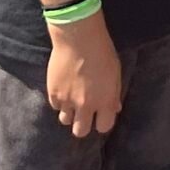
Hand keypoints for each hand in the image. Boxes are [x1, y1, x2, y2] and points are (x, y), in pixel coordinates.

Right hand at [47, 18, 120, 137]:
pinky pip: (55, 106)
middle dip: (83, 124)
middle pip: (81, 131)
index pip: (104, 127)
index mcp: (105, 101)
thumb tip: (114, 109)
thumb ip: (114, 94)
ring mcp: (67, 100)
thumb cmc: (102, 52)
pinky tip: (64, 89)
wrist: (78, 37)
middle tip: (84, 112)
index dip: (102, 121)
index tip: (101, 114)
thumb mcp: (115, 73)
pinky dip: (59, 101)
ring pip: (65, 121)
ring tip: (72, 100)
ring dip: (69, 114)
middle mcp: (85, 105)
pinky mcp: (53, 93)